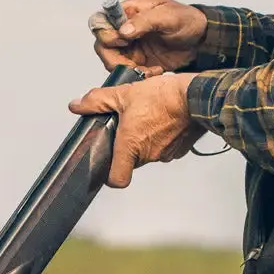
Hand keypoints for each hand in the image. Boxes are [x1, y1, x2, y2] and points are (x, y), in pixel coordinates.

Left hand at [68, 72, 204, 187]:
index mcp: (131, 146)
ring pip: (149, 153)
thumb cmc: (163, 97)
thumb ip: (97, 101)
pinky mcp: (181, 149)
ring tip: (146, 117)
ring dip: (145, 140)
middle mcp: (149, 155)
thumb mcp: (123, 94)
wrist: (196, 96)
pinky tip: (161, 119)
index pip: (117, 179)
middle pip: (132, 161)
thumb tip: (77, 105)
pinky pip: (165, 148)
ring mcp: (167, 154)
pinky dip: (162, 137)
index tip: (105, 164)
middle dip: (127, 146)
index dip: (108, 176)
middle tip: (126, 125)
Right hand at [88, 0, 207, 75]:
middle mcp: (124, 29)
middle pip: (102, 44)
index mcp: (128, 12)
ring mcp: (130, 47)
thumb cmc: (187, 20)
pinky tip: (155, 72)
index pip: (101, 21)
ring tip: (148, 70)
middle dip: (114, 57)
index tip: (123, 41)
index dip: (106, 34)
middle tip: (134, 64)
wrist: (202, 41)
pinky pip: (126, 71)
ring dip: (126, 69)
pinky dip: (137, 76)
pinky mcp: (138, 62)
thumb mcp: (169, 16)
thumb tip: (123, 30)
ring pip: (111, 60)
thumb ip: (145, 21)